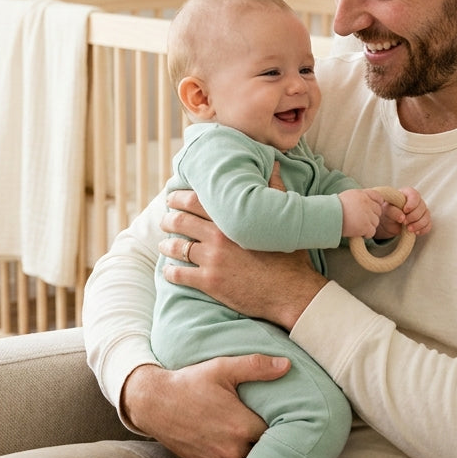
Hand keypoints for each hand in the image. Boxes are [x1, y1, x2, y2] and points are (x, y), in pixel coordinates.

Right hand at [121, 356, 289, 457]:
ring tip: (253, 431)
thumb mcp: (222, 368)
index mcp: (241, 426)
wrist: (153, 404)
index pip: (276, 431)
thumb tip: (287, 364)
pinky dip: (237, 456)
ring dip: (253, 449)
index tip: (283, 414)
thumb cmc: (189, 383)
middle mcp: (232, 449)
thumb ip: (256, 367)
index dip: (281, 423)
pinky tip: (236, 441)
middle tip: (271, 422)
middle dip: (268, 437)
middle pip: (264, 448)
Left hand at [160, 188, 323, 329]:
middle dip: (168, 219)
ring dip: (167, 245)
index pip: (195, 200)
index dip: (179, 197)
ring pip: (176, 247)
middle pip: (180, 221)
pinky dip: (170, 272)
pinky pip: (179, 274)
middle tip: (165, 220)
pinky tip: (169, 271)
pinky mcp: (209, 282)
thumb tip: (274, 165)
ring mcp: (211, 259)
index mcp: (232, 218)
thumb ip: (275, 190)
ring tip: (164, 244)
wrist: (291, 292)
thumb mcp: (283, 219)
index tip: (173, 197)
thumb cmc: (289, 257)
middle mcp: (218, 236)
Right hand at [339, 187, 384, 237]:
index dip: (376, 204)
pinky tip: (358, 233)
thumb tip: (367, 203)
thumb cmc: (334, 208)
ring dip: (368, 226)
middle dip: (371, 216)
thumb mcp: (348, 197)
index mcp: (362, 194)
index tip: (372, 209)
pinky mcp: (366, 226)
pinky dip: (366, 234)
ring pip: (375, 222)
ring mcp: (367, 214)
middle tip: (361, 220)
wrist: (327, 216)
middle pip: (378, 211)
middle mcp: (366, 202)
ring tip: (357, 227)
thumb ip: (359, 198)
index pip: (378, 197)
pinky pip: (372, 232)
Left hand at [374, 186, 431, 239]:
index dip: (412, 204)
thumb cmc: (387, 211)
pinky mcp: (423, 221)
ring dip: (418, 224)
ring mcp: (422, 211)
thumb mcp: (386, 210)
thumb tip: (402, 217)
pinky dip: (423, 230)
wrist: (388, 222)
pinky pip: (428, 225)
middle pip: (422, 207)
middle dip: (413, 216)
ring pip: (427, 217)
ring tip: (408, 229)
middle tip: (404, 222)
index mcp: (407, 194)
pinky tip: (415, 232)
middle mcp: (417, 201)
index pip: (415, 195)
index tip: (405, 211)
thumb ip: (392, 211)